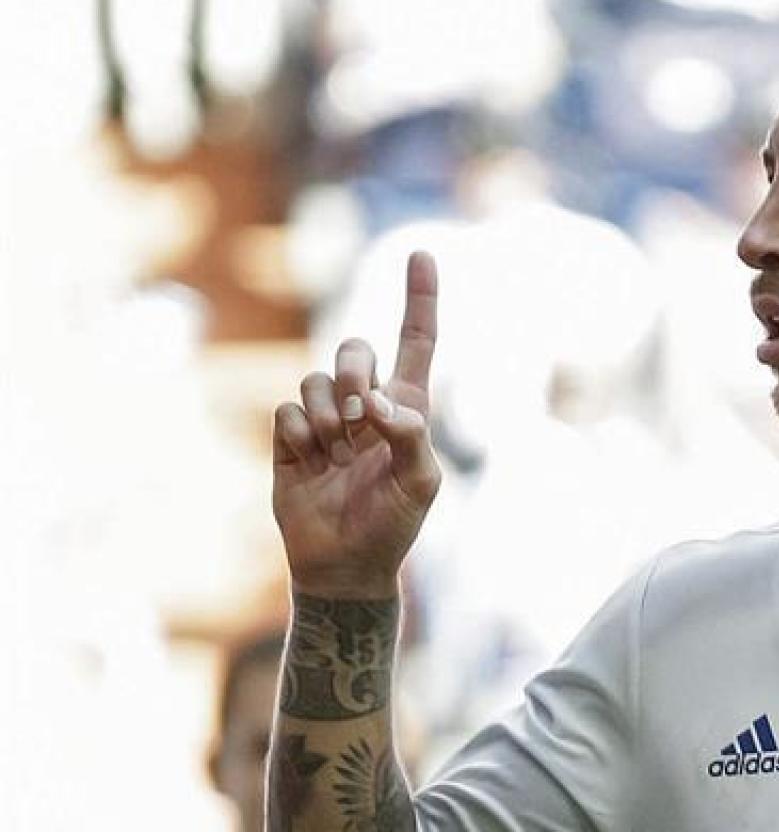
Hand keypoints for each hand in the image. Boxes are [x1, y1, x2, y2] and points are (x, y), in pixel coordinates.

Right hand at [272, 252, 441, 597]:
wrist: (345, 564)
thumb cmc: (394, 524)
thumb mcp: (421, 482)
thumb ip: (411, 435)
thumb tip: (377, 403)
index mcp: (407, 408)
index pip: (416, 342)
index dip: (420, 298)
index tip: (423, 253)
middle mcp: (366, 405)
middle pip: (354, 348)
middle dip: (354, 371)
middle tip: (361, 416)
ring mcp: (326, 420)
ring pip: (315, 379)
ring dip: (328, 415)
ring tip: (336, 455)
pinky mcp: (290, 438)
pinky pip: (288, 411)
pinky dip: (300, 436)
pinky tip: (310, 464)